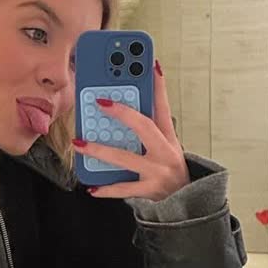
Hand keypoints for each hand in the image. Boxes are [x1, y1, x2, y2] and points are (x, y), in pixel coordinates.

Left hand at [73, 60, 189, 200]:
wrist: (188, 204)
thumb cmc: (169, 172)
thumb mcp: (166, 148)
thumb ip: (149, 130)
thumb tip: (121, 113)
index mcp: (169, 138)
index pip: (163, 106)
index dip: (157, 85)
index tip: (150, 63)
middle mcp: (166, 152)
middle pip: (144, 126)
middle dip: (123, 112)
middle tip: (100, 102)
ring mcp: (157, 172)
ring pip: (124, 158)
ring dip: (99, 150)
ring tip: (79, 143)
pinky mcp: (149, 191)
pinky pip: (124, 189)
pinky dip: (107, 190)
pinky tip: (92, 187)